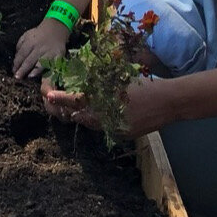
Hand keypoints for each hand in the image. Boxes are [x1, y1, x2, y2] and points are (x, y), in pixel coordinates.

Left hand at [12, 17, 70, 79]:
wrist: (56, 28)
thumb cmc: (38, 34)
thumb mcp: (26, 35)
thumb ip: (20, 46)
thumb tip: (16, 58)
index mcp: (30, 42)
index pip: (21, 54)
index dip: (17, 63)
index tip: (13, 70)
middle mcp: (39, 48)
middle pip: (29, 60)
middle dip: (22, 69)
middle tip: (17, 77)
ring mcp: (49, 53)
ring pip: (41, 63)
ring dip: (34, 71)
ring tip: (29, 76)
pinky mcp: (58, 56)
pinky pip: (53, 64)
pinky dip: (48, 70)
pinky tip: (44, 75)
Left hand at [41, 75, 167, 140]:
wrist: (167, 102)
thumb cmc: (144, 86)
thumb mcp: (119, 81)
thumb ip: (100, 85)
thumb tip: (84, 86)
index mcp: (104, 102)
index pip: (76, 100)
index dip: (61, 98)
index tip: (49, 95)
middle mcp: (107, 118)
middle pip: (81, 116)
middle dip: (71, 110)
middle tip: (61, 104)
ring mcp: (115, 129)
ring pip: (92, 124)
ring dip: (85, 116)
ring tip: (78, 108)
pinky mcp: (123, 135)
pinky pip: (105, 128)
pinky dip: (101, 121)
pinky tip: (102, 114)